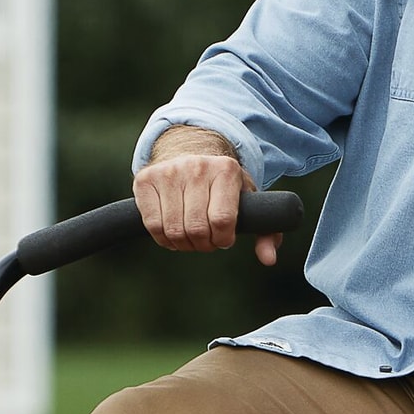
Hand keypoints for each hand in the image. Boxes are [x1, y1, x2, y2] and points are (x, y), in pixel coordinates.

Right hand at [134, 127, 280, 264]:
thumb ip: (267, 232)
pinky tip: (172, 233)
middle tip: (207, 241)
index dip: (223, 240)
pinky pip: (153, 225)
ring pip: (173, 230)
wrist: (189, 154)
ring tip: (191, 237)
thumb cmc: (224, 188)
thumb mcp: (250, 203)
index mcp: (226, 170)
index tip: (224, 239)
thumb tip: (268, 260)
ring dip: (184, 244)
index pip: (222, 220)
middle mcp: (196, 166)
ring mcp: (168, 171)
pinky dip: (164, 239)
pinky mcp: (145, 179)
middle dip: (204, 245)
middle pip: (196, 229)